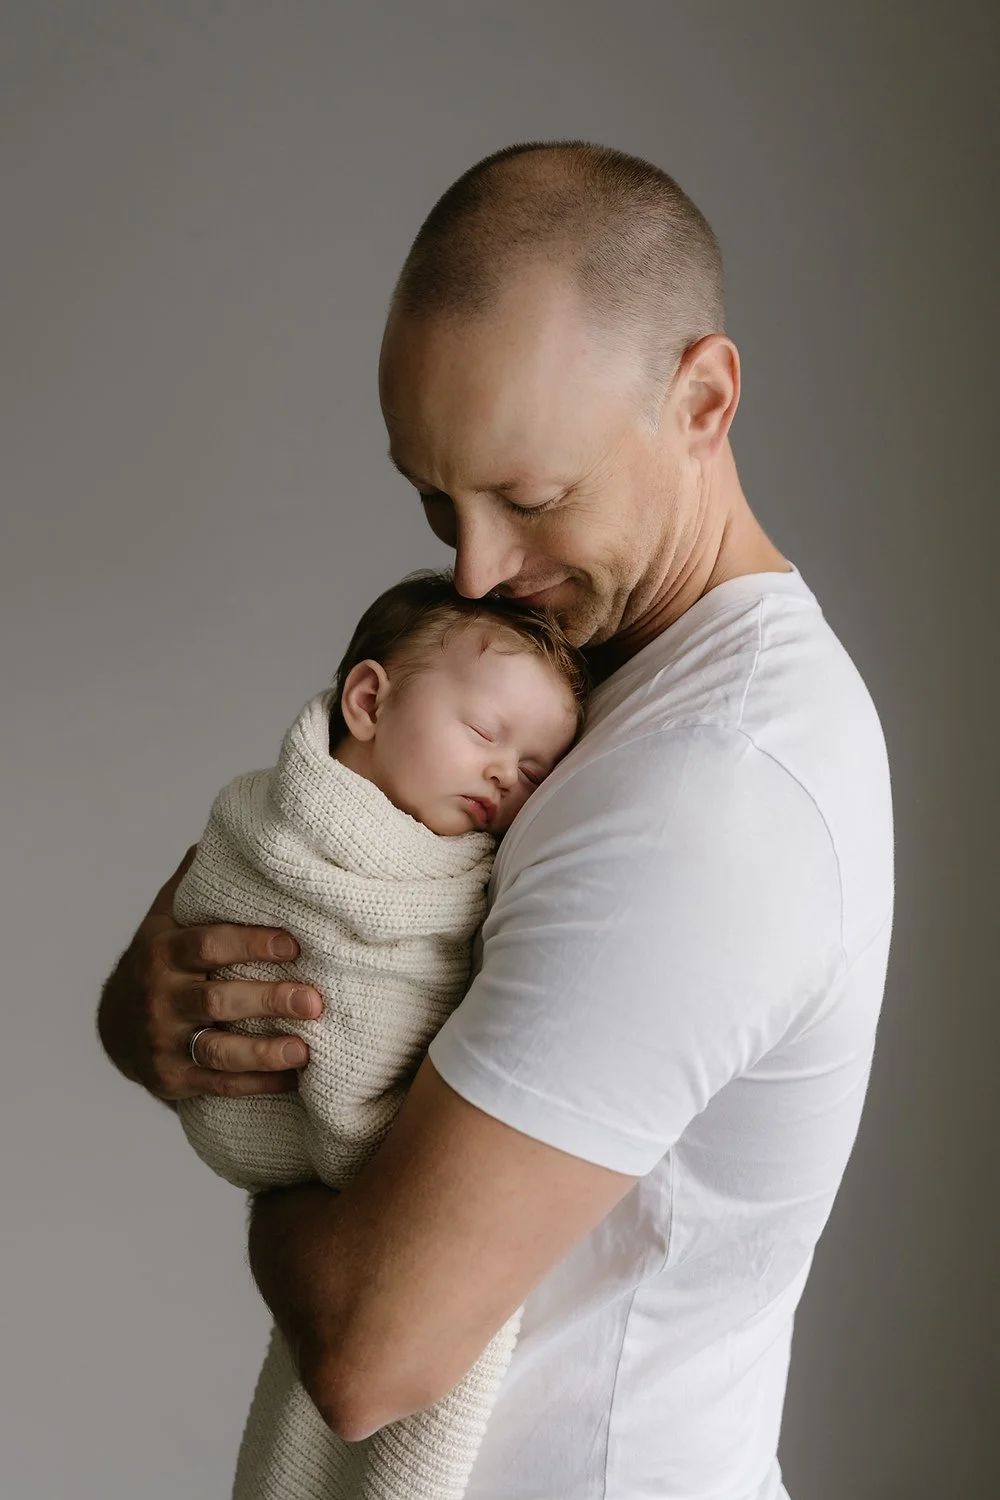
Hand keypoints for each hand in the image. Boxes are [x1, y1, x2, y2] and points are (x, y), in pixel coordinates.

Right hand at [97, 848, 322, 1100]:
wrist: (116, 1024)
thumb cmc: (161, 960)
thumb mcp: (167, 917)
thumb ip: (197, 882)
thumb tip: (233, 831)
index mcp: (163, 950)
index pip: (207, 944)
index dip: (251, 943)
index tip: (295, 944)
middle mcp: (159, 996)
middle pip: (217, 1000)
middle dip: (268, 1000)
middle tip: (315, 1000)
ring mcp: (163, 1041)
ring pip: (218, 1050)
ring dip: (264, 1052)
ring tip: (305, 1050)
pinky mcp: (171, 1079)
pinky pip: (218, 1085)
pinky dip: (257, 1084)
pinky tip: (293, 1078)